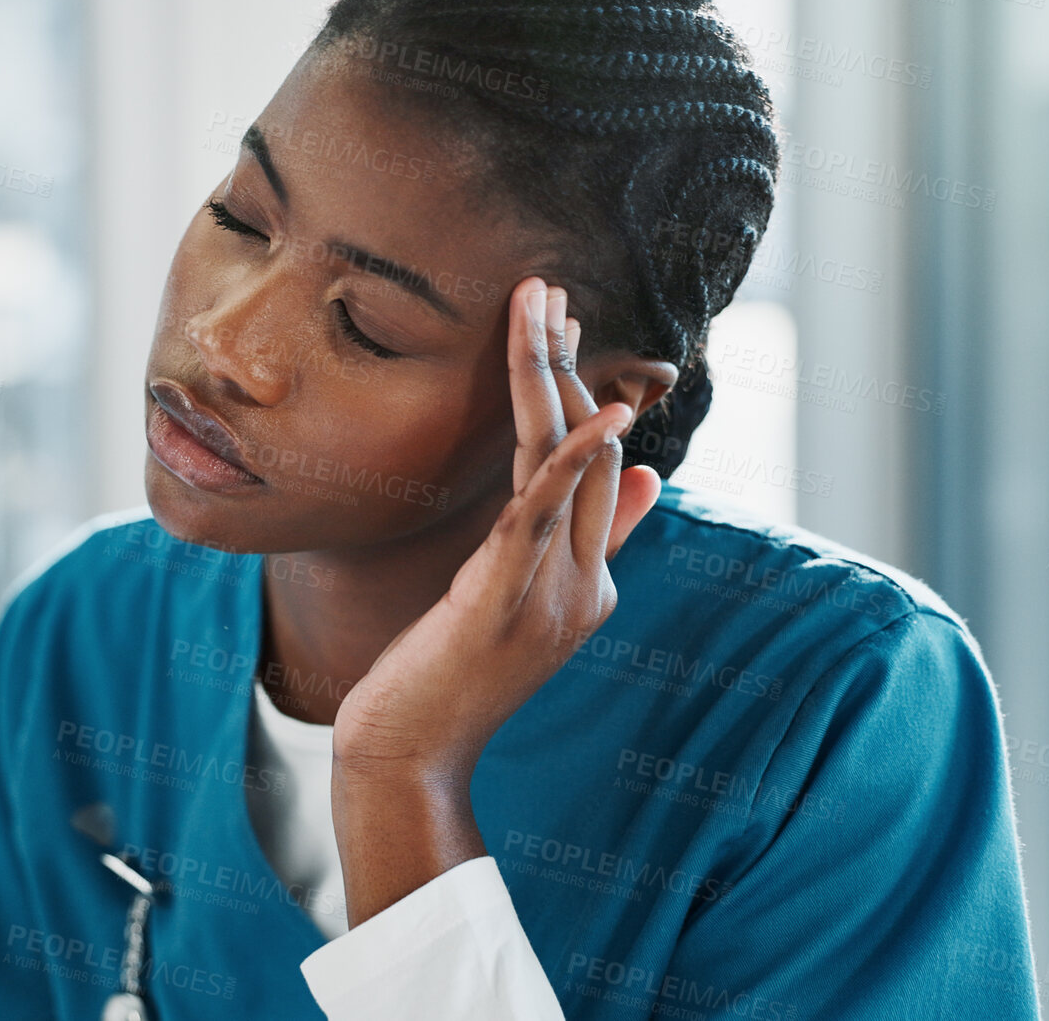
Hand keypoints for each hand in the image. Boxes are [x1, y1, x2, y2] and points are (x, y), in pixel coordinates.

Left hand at [330, 277, 664, 776]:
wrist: (406, 761)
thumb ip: (567, 551)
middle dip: (570, 362)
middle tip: (547, 288)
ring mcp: (552, 595)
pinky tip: (591, 409)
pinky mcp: (505, 601)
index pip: (599, 466)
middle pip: (593, 449)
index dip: (583, 389)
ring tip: (540, 301)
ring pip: (568, 462)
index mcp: (585, 583)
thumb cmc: (442, 685)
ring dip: (555, 374)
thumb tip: (642, 481)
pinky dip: (573, 457)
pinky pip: (545, 513)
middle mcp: (582, 584)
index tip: (556, 326)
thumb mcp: (509, 607)